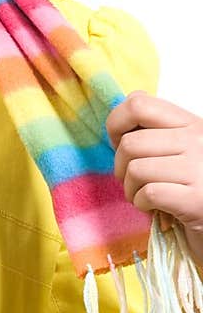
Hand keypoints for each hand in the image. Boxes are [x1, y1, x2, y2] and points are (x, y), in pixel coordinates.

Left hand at [106, 91, 202, 268]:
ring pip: (135, 169)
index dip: (116, 124)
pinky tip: (154, 208)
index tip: (120, 144)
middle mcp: (197, 140)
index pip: (139, 104)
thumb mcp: (180, 150)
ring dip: (130, 189)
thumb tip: (122, 113)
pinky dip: (142, 204)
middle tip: (133, 181)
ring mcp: (198, 169)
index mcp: (191, 123)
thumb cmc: (193, 186)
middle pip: (130, 143)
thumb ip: (156, 131)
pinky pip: (148, 194)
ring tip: (144, 196)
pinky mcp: (195, 200)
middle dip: (120, 167)